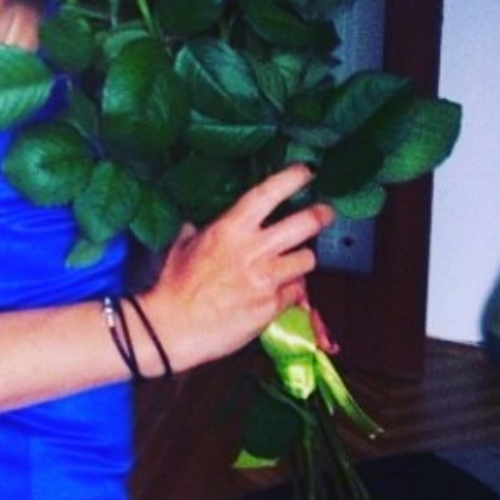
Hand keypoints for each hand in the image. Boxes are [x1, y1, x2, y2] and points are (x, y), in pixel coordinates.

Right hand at [144, 164, 333, 372]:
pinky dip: (291, 291)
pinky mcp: (273, 306)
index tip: (306, 172)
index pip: (267, 194)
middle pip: (304, 225)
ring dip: (302, 260)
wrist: (175, 327)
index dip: (290, 179)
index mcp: (230, 229)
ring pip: (307, 260)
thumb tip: (196, 225)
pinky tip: (279, 292)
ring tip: (293, 262)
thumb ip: (196, 231)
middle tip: (325, 213)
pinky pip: (296, 292)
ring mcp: (267, 278)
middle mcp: (254, 249)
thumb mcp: (182, 247)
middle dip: (320, 216)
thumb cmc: (174, 286)